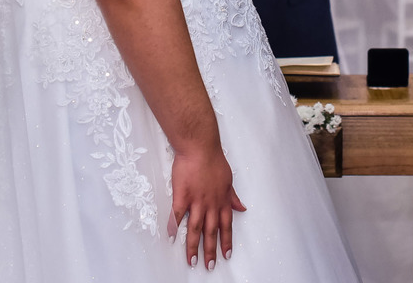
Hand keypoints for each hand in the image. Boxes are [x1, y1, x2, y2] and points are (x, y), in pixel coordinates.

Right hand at [169, 145, 246, 268]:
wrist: (200, 147)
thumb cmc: (213, 160)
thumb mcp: (229, 180)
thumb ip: (233, 196)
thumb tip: (242, 208)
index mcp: (222, 200)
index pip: (226, 225)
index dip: (226, 241)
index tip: (226, 255)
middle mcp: (211, 204)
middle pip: (211, 232)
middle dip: (211, 250)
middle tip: (209, 266)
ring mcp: (196, 201)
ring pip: (195, 229)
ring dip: (194, 246)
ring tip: (192, 260)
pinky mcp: (182, 196)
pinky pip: (177, 215)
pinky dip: (174, 228)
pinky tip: (171, 238)